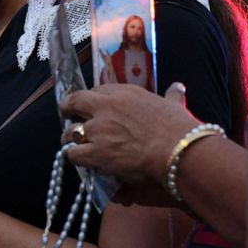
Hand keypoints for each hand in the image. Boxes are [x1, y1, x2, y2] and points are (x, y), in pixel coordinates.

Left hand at [60, 83, 197, 184]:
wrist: (180, 151)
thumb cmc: (180, 129)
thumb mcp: (174, 106)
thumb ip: (171, 96)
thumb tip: (178, 87)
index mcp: (124, 93)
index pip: (97, 90)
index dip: (92, 100)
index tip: (91, 107)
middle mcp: (106, 107)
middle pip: (74, 102)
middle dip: (68, 109)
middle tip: (67, 116)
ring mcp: (98, 129)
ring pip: (70, 131)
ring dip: (69, 138)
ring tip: (72, 144)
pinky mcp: (96, 152)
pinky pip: (72, 154)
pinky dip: (73, 157)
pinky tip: (79, 160)